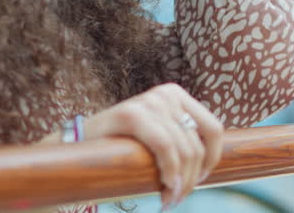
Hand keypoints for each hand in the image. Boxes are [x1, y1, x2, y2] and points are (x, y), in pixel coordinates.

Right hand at [83, 83, 223, 208]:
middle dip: (191, 178)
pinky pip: (165, 147)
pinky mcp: (132, 114)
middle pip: (196, 145)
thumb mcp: (159, 138)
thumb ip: (182, 142)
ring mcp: (150, 101)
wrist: (80, 146)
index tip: (200, 179)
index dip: (212, 159)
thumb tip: (210, 166)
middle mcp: (166, 94)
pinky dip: (170, 171)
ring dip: (181, 182)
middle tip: (177, 198)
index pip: (213, 128)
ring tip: (170, 199)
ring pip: (184, 150)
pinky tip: (165, 187)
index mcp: (177, 96)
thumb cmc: (124, 148)